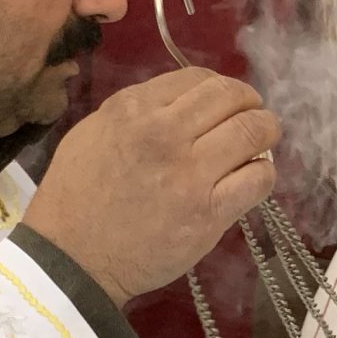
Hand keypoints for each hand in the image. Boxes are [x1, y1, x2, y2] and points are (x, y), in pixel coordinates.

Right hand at [22, 67, 279, 305]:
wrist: (71, 259)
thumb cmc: (76, 196)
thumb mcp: (95, 132)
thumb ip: (140, 112)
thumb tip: (188, 103)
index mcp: (133, 109)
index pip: (199, 78)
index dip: (220, 87)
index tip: (224, 104)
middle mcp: (164, 133)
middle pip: (232, 97)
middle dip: (250, 103)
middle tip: (252, 118)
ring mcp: (189, 173)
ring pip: (253, 131)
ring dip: (265, 132)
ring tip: (260, 144)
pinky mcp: (208, 213)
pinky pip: (258, 179)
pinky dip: (263, 172)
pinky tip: (252, 178)